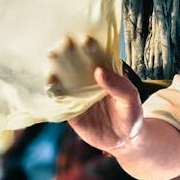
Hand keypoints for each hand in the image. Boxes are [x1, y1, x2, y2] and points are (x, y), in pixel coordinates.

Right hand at [49, 36, 142, 151]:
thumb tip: (99, 71)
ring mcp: (78, 95)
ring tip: (50, 61)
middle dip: (67, 54)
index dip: (89, 47)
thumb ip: (117, 85)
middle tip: (60, 45)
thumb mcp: (130, 99)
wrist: (124, 141)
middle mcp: (87, 81)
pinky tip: (49, 86)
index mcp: (103, 73)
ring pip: (64, 81)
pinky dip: (54, 93)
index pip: (95, 57)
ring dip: (56, 70)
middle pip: (75, 65)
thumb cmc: (131, 115)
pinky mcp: (71, 111)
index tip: (84, 39)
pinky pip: (60, 101)